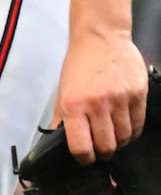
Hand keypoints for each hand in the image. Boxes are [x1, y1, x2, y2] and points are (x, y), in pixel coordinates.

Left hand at [54, 29, 148, 162]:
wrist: (100, 36)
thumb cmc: (80, 63)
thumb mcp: (63, 89)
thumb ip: (62, 117)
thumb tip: (57, 140)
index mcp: (73, 104)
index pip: (81, 147)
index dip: (83, 158)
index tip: (84, 157)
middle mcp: (97, 104)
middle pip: (106, 147)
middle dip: (102, 151)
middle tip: (99, 145)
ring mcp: (120, 100)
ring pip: (124, 138)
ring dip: (118, 140)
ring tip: (111, 130)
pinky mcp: (138, 95)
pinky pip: (138, 126)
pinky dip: (131, 130)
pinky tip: (123, 121)